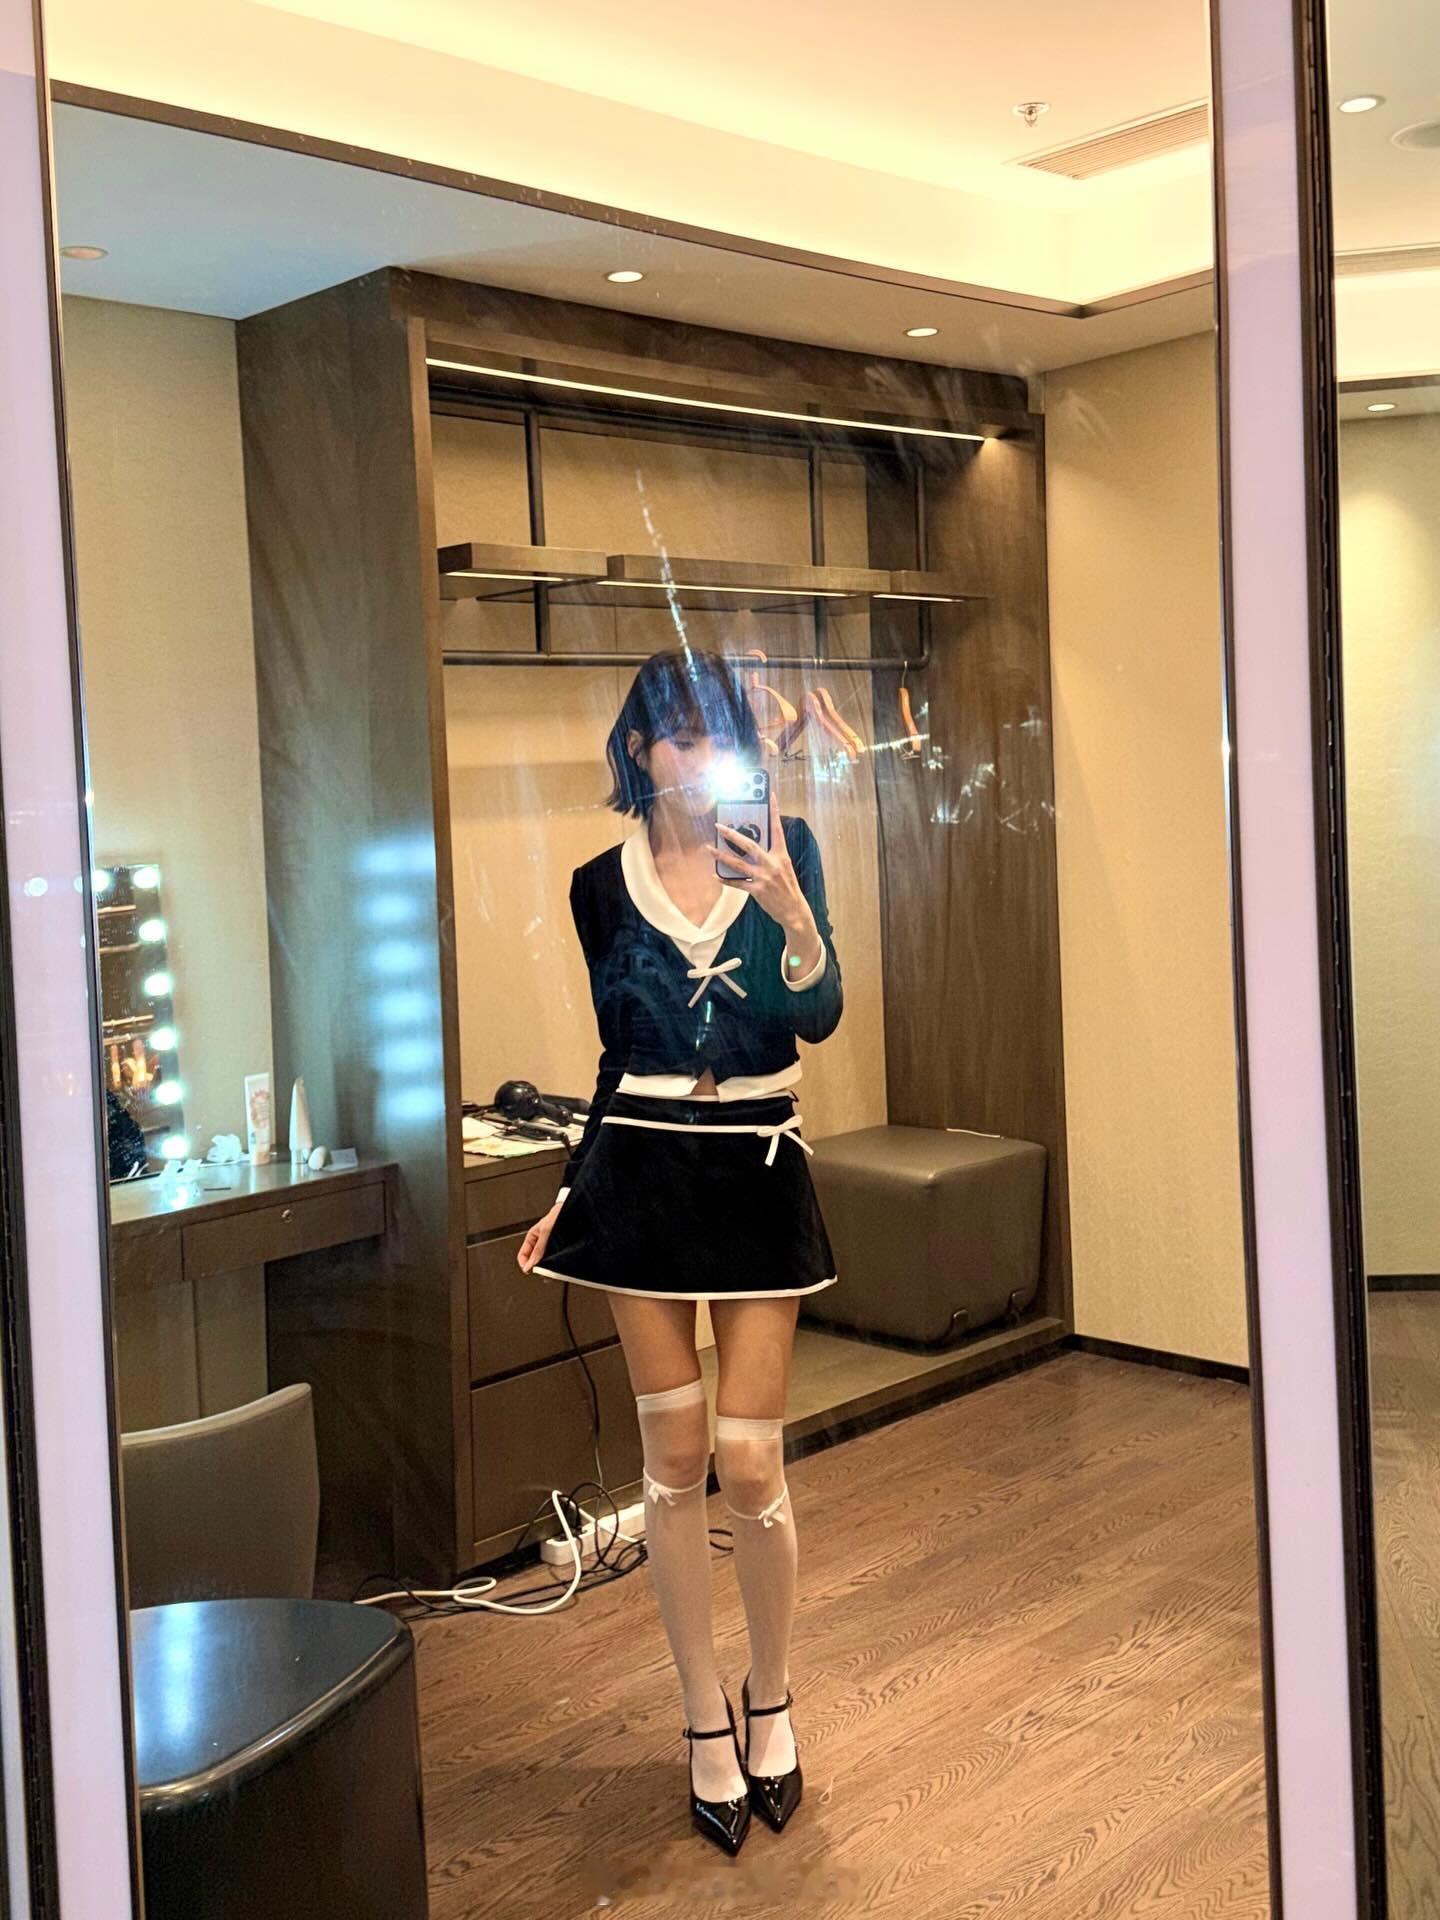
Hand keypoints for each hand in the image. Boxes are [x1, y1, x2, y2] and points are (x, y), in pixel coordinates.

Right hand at [517, 1199, 563, 1271]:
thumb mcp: (545, 1231)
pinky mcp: (562, 1249)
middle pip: (535, 1261)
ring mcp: (552, 1247)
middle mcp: (542, 1243)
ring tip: (553, 1270)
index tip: (530, 1271)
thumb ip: (538, 1249)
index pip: (523, 1255)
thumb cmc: (559, 1214)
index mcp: (533, 1237)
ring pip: (546, 1262)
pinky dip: (558, 1265)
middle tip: (543, 1273)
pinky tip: (560, 1266)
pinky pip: (557, 1260)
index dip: (525, 1264)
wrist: (575, 1209)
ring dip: (549, 1267)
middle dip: (538, 1268)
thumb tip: (530, 1265)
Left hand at [716, 787, 819, 959]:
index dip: (774, 811)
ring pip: (738, 863)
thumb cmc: (788, 887)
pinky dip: (725, 880)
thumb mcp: (785, 867)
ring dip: (721, 856)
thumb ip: (771, 855)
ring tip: (709, 849)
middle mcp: (772, 863)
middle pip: (749, 844)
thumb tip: (752, 846)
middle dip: (732, 835)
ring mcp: (764, 877)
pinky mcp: (757, 890)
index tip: (770, 795)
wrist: (794, 910)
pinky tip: (715, 876)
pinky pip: (737, 883)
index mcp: (782, 855)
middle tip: (719, 826)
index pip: (778, 829)